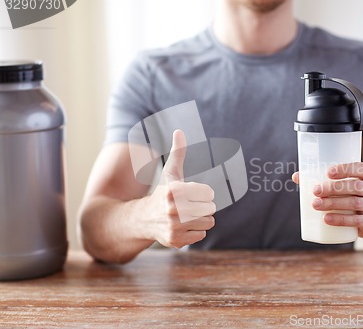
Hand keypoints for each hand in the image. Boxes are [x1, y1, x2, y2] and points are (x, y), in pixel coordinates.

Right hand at [139, 129, 215, 247]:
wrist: (143, 219)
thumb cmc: (164, 193)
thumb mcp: (171, 173)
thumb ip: (178, 153)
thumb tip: (179, 131)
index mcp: (174, 190)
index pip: (209, 193)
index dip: (203, 193)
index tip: (192, 193)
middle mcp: (173, 208)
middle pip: (210, 209)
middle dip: (203, 207)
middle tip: (188, 206)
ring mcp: (174, 226)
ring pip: (209, 223)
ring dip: (201, 220)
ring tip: (186, 216)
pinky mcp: (176, 240)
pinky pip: (201, 235)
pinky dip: (195, 232)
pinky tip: (182, 227)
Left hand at [292, 162, 362, 238]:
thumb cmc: (354, 197)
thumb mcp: (347, 186)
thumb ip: (324, 180)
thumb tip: (297, 176)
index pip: (360, 168)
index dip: (345, 169)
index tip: (328, 173)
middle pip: (355, 186)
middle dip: (333, 188)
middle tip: (315, 191)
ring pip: (354, 203)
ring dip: (333, 203)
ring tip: (315, 204)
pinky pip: (356, 220)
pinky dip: (340, 220)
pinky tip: (326, 219)